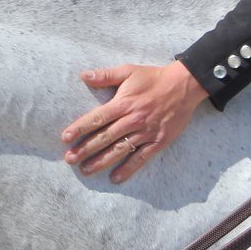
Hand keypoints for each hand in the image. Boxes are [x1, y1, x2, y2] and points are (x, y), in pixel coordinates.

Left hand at [62, 61, 208, 182]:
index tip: (65, 137)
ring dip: (102, 161)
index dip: (80, 128)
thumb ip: (106, 75)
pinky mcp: (158, 141)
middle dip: (85, 149)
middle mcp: (132, 120)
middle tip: (69, 159)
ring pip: (120, 150)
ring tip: (86, 170)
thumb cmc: (154, 78)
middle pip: (105, 137)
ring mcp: (145, 132)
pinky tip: (116, 178)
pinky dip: (129, 168)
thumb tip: (83, 76)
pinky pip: (141, 158)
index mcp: (123, 103)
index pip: (97, 118)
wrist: (185, 85)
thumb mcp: (129, 71)